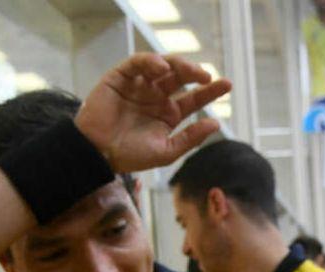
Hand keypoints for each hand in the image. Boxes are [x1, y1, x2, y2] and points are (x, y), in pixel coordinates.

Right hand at [75, 53, 230, 172]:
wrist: (97, 153)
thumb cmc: (130, 156)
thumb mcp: (166, 151)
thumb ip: (190, 138)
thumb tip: (216, 124)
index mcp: (168, 114)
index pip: (193, 99)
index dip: (210, 91)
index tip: (227, 85)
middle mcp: (155, 97)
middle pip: (181, 78)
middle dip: (195, 73)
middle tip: (207, 77)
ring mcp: (139, 85)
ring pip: (162, 66)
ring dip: (178, 65)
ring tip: (191, 72)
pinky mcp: (121, 77)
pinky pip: (138, 63)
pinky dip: (151, 61)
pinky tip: (162, 68)